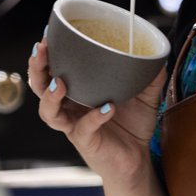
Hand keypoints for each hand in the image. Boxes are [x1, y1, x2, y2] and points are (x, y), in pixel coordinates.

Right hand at [27, 33, 165, 188]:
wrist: (137, 160)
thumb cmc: (132, 126)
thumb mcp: (144, 96)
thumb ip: (150, 77)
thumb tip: (158, 54)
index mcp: (77, 92)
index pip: (52, 71)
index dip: (45, 55)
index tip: (47, 35)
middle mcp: (69, 108)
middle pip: (40, 88)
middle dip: (37, 69)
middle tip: (42, 50)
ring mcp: (74, 126)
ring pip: (49, 112)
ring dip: (50, 96)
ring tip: (59, 83)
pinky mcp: (86, 142)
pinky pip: (83, 129)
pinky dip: (94, 117)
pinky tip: (107, 107)